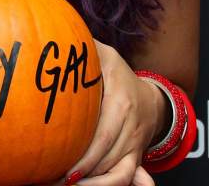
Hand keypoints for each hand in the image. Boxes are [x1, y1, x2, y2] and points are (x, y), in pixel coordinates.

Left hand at [62, 40, 162, 185]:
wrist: (151, 99)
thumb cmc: (117, 75)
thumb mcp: (104, 56)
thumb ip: (83, 48)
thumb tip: (58, 38)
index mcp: (121, 103)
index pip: (104, 135)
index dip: (85, 155)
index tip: (64, 167)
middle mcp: (131, 126)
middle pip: (107, 158)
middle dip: (83, 174)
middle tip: (57, 180)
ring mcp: (135, 145)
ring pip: (116, 173)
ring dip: (93, 183)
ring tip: (66, 184)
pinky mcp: (136, 158)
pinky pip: (128, 178)